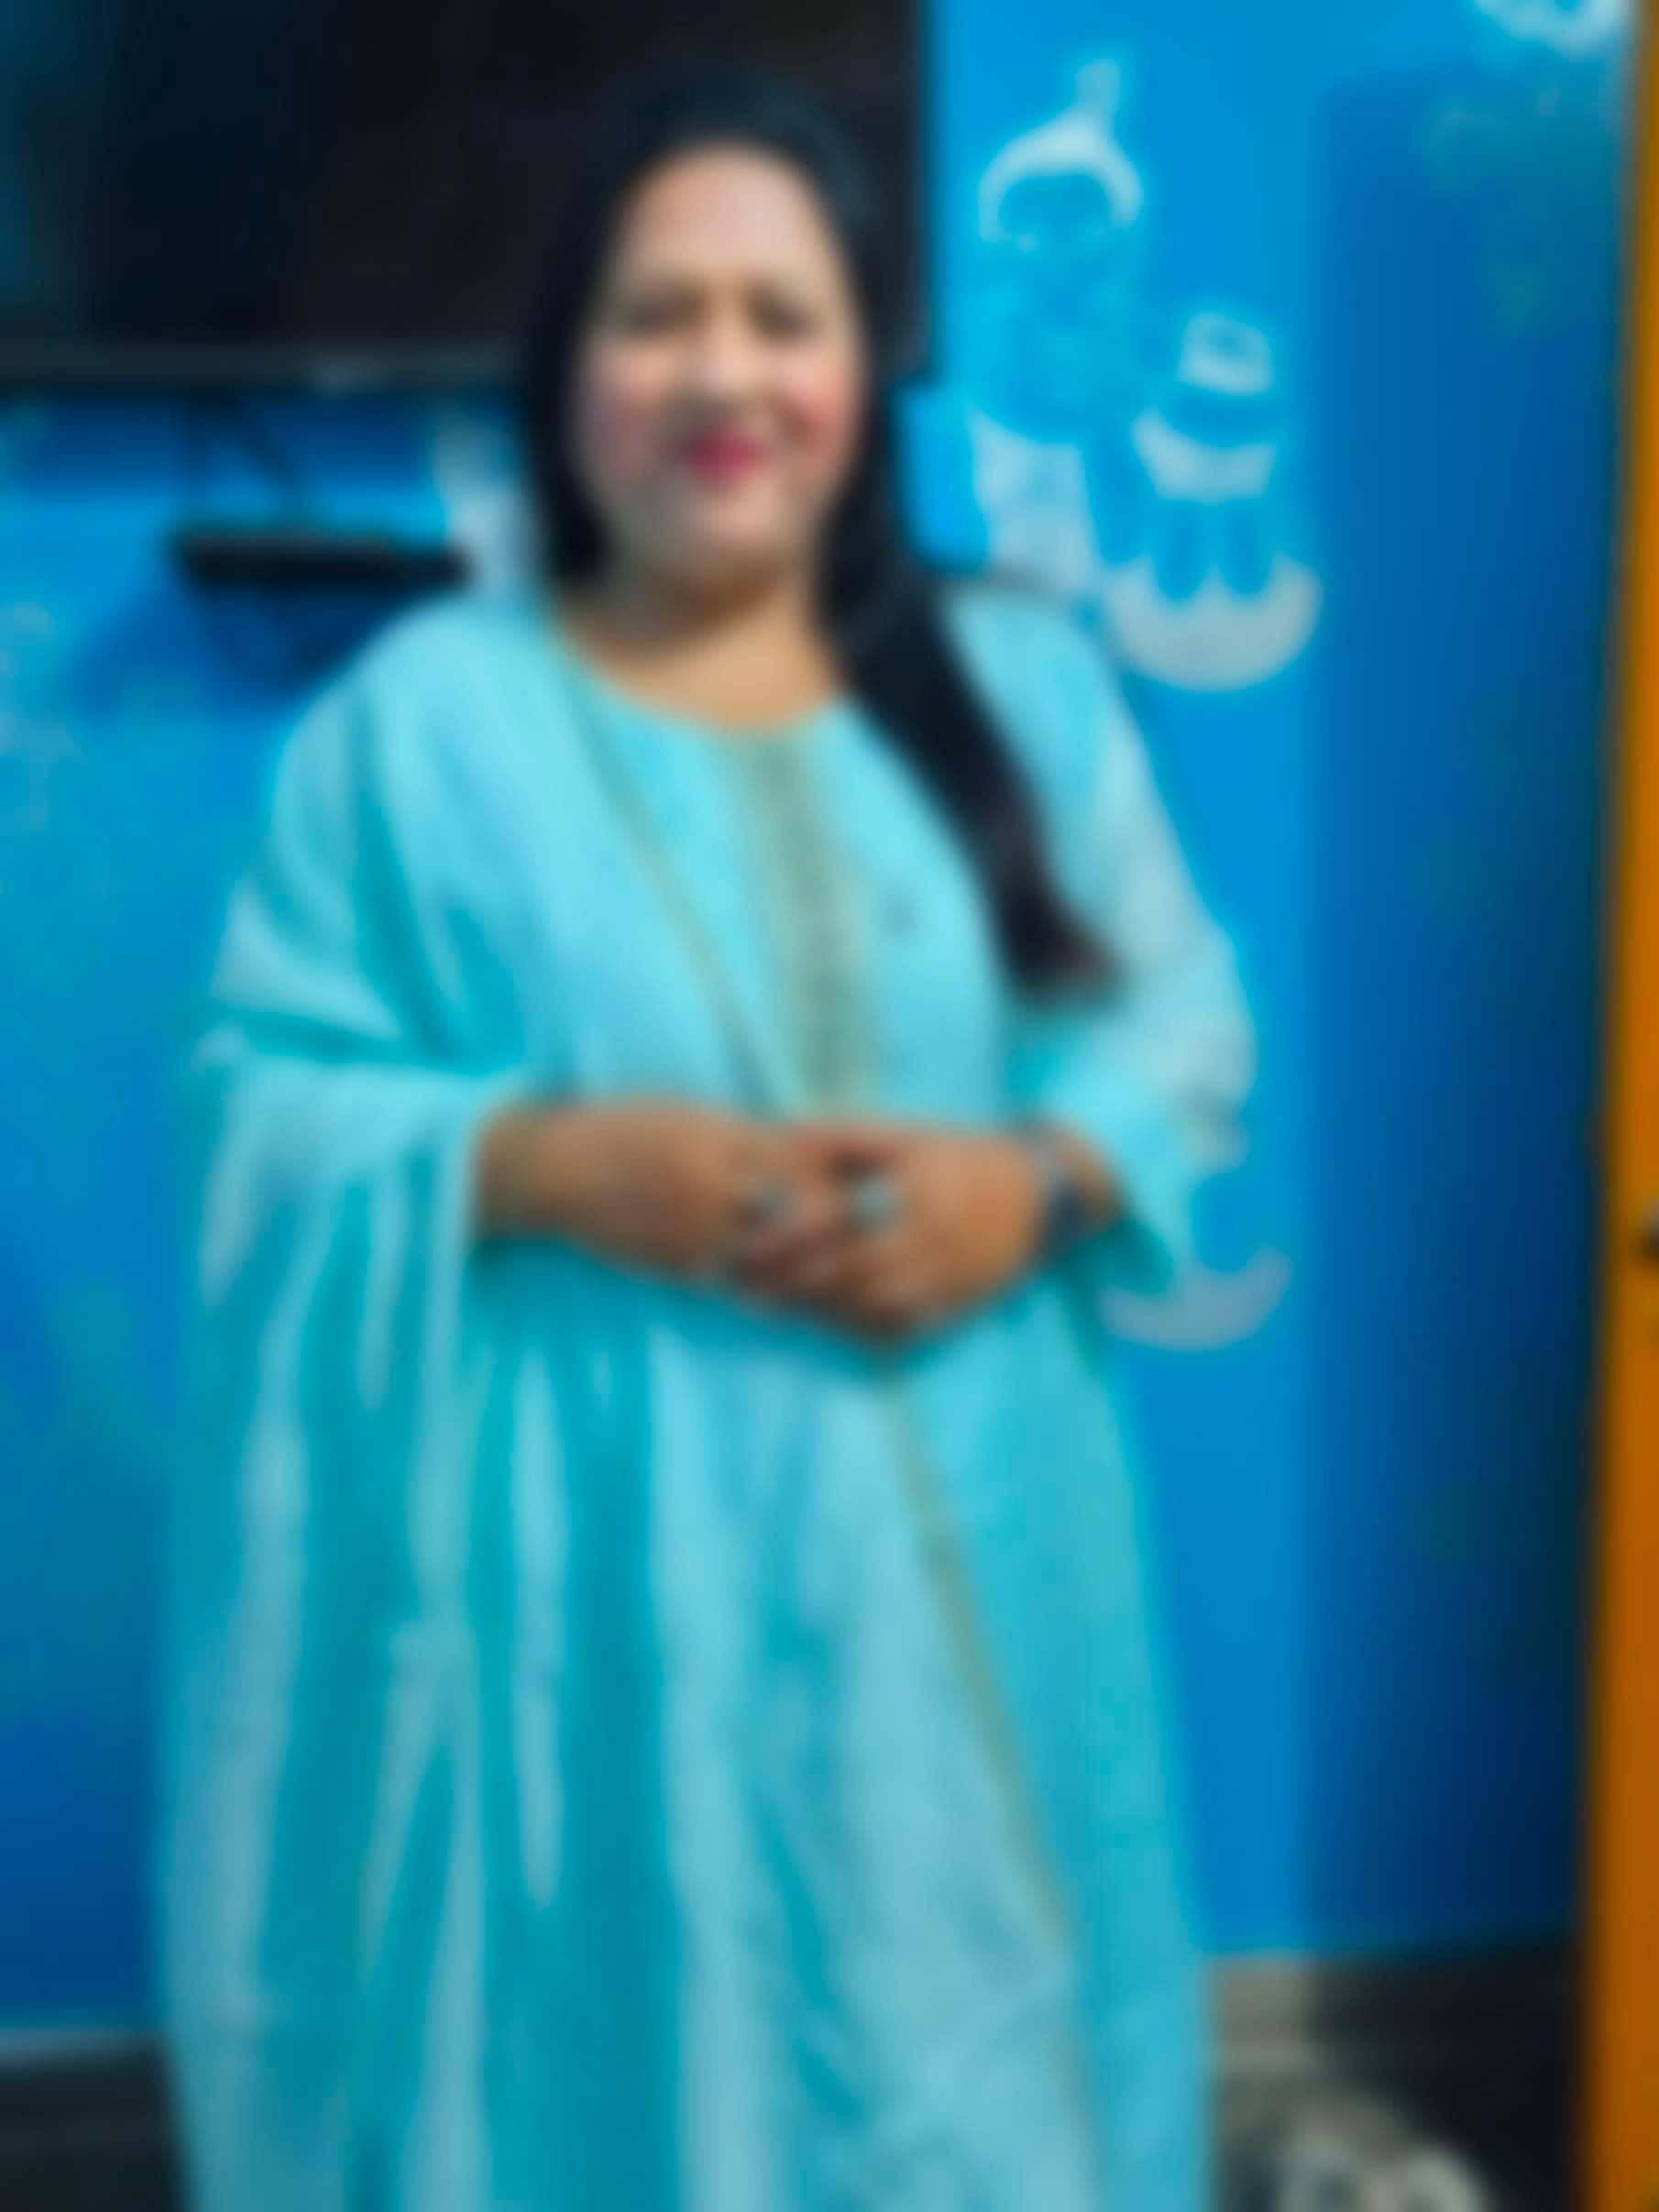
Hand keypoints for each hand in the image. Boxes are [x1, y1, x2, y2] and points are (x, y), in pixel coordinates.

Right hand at [476, 1100, 832, 1281]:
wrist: (553, 1168)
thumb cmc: (625, 1131)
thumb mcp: (688, 1114)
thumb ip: (744, 1135)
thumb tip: (807, 1150)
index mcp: (719, 1135)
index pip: (804, 1159)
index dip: (834, 1177)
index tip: (848, 1185)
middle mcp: (711, 1180)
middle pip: (801, 1212)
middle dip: (830, 1226)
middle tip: (847, 1234)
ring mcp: (693, 1226)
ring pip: (775, 1257)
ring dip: (800, 1263)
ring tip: (817, 1264)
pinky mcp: (676, 1264)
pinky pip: (736, 1282)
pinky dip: (762, 1284)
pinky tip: (773, 1282)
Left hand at [736, 1122, 1053, 1342]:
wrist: (1041, 1194)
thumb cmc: (961, 1159)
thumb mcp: (906, 1137)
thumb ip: (843, 1138)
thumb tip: (781, 1137)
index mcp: (911, 1194)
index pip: (834, 1225)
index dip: (785, 1242)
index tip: (746, 1248)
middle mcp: (929, 1240)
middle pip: (845, 1276)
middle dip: (790, 1287)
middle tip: (746, 1290)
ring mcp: (945, 1278)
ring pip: (868, 1309)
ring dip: (819, 1313)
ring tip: (776, 1308)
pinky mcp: (956, 1305)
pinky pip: (900, 1329)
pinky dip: (859, 1330)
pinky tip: (828, 1322)